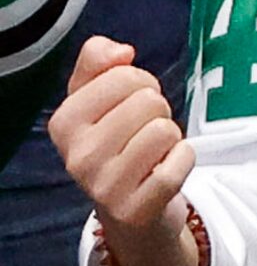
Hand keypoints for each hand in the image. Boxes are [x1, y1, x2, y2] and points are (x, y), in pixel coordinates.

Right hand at [48, 35, 196, 265]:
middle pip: (148, 101)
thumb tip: (121, 52)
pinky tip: (166, 170)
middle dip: (157, 110)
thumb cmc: (117, 145)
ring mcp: (104, 187)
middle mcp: (77, 156)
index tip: (132, 104)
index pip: (122, 74)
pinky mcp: (136, 209)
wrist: (131, 214)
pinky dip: (185, 158)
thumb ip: (98, 61)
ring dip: (171, 136)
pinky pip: (181, 160)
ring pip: (165, 129)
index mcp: (63, 123)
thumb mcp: (95, 99)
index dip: (140, 82)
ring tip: (155, 153)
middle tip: (145, 133)